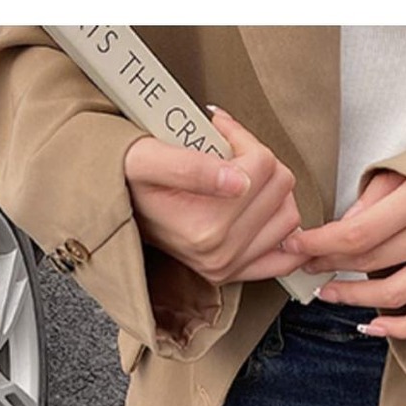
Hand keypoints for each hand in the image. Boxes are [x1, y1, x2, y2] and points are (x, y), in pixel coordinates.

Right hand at [124, 106, 302, 284]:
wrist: (116, 204)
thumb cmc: (131, 177)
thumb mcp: (150, 157)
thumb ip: (193, 166)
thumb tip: (239, 180)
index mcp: (204, 228)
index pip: (262, 165)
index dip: (241, 138)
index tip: (219, 133)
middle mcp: (219, 254)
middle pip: (280, 187)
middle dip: (259, 161)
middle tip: (230, 154)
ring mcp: (228, 266)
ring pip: (289, 214)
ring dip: (273, 190)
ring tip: (243, 178)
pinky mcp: (235, 272)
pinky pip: (284, 257)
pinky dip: (284, 235)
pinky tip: (267, 213)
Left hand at [295, 168, 405, 341]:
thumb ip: (381, 191)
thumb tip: (345, 223)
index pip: (358, 231)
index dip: (320, 243)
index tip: (296, 245)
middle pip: (371, 261)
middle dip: (330, 265)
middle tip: (307, 266)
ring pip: (395, 294)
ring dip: (355, 298)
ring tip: (330, 293)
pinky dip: (400, 328)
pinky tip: (373, 325)